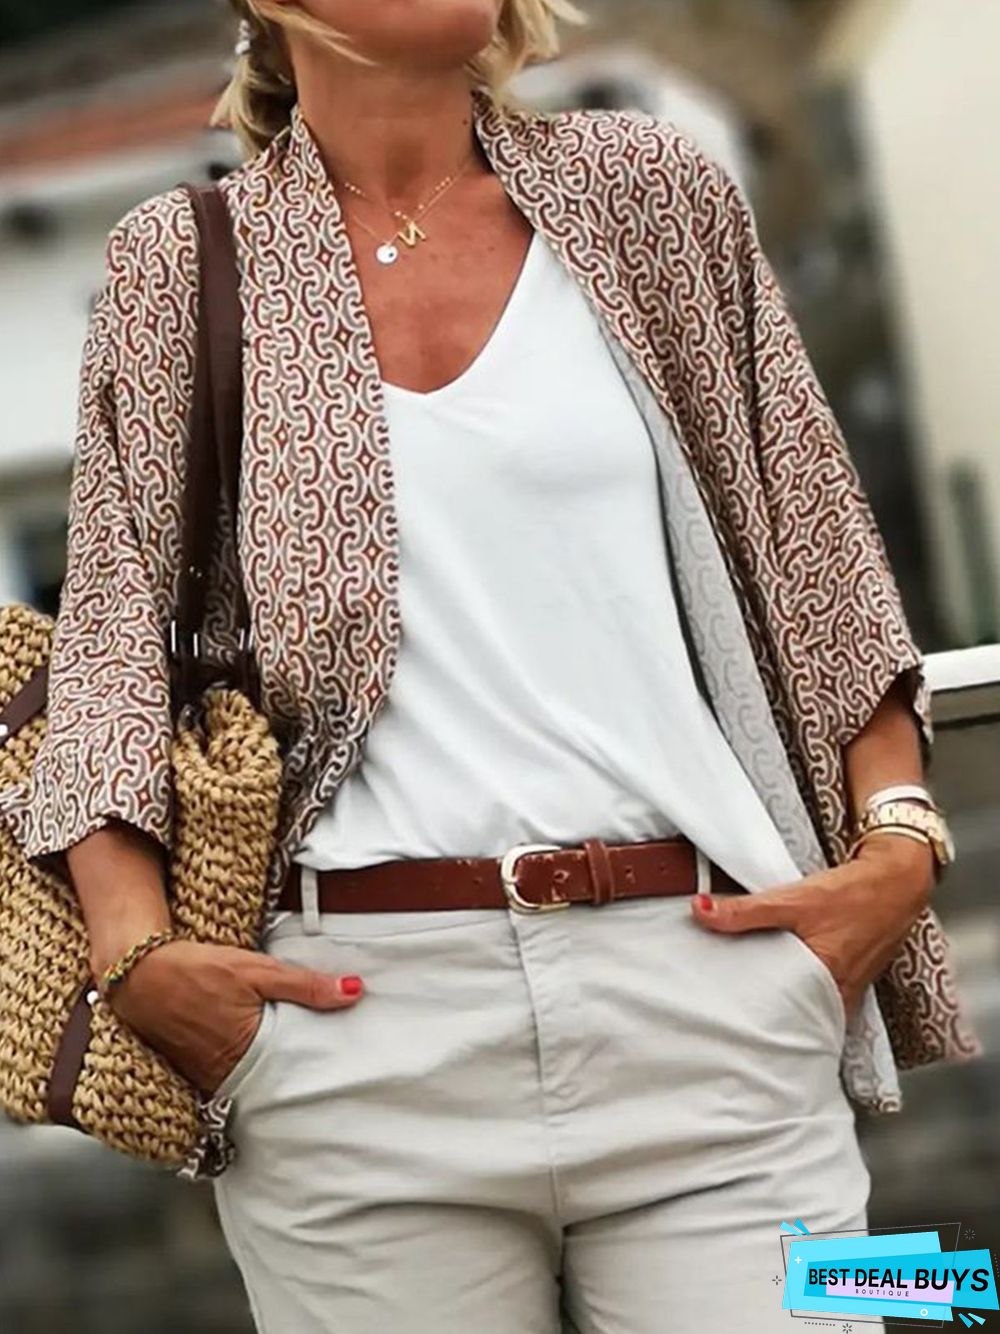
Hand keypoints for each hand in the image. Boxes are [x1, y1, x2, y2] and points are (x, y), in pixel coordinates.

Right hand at [101, 938, 364, 1095]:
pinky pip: (223, 1082)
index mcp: (247, 1052)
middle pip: (271, 1085)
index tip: (337, 1074)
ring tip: (294, 1075)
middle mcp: (224, 1075)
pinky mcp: (191, 1072)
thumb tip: (355, 991)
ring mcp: (204, 1078)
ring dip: (267, 1080)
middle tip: (323, 1081)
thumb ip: (306, 985)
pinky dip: (240, 1076)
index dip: (314, 1074)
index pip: (293, 1076)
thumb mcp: (258, 970)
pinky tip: (253, 1066)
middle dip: (293, 1082)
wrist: (140, 972)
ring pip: (246, 1086)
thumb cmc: (200, 969)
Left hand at [691, 834, 934, 1022]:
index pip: (778, 1016)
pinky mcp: (848, 980)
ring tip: (745, 1004)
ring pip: (803, 1006)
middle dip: (761, 1015)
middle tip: (725, 1015)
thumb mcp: (794, 899)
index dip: (749, 1019)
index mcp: (825, 984)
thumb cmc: (853, 893)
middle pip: (790, 1015)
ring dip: (780, 1002)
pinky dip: (798, 991)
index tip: (721, 1019)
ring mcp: (846, 992)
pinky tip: (779, 983)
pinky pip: (817, 995)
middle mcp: (838, 998)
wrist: (897, 881)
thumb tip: (699, 910)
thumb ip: (745, 910)